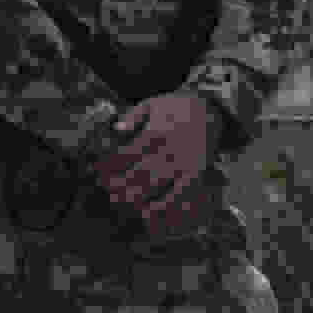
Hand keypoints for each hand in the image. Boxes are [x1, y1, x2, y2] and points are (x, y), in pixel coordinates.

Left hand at [94, 91, 217, 234]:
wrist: (212, 108)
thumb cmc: (179, 105)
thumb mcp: (153, 102)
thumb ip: (133, 115)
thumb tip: (117, 129)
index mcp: (155, 133)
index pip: (125, 155)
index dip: (110, 166)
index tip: (100, 172)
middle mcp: (167, 151)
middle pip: (136, 174)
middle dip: (118, 184)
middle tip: (106, 189)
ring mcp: (181, 164)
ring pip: (154, 186)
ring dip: (134, 196)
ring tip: (121, 200)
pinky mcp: (194, 173)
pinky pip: (177, 194)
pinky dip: (162, 205)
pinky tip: (148, 209)